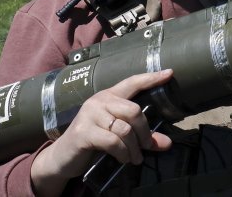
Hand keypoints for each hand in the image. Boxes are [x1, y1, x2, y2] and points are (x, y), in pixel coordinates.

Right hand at [31, 70, 173, 195]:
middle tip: (147, 147)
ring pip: (125, 129)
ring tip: (135, 158)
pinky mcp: (83, 132)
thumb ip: (141, 137)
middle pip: (133, 110)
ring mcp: (89, 115)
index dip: (151, 78)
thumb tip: (167, 143)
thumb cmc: (94, 141)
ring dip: (134, 147)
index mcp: (109, 96)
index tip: (169, 73)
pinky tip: (123, 159)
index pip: (132, 82)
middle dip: (144, 132)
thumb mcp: (118, 136)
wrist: (62, 157)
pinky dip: (123, 153)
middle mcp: (99, 101)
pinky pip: (113, 141)